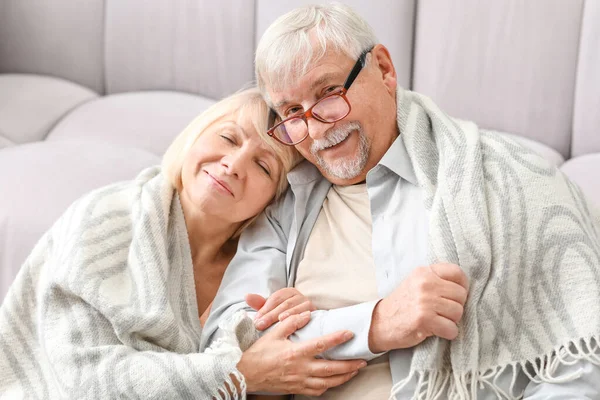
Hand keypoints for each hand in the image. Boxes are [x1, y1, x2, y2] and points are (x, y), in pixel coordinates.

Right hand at [238, 311, 366, 395]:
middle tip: (363, 360)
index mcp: (295, 353)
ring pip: (328, 382)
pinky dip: (329, 386)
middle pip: (331, 369)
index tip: (349, 333)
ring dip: (344, 377)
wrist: (245, 374)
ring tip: (355, 371)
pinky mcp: (297, 389)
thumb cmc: (259, 352)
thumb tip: (307, 313)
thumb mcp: (273, 333)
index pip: (321, 345)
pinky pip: (318, 391)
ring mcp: (299, 381)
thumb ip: (291, 322)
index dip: (337, 338)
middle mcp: (300, 369)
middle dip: (349, 365)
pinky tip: (335, 381)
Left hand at [246, 288, 315, 330]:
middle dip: (271, 314)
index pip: (275, 298)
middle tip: (260, 325)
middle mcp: (298, 295)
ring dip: (284, 314)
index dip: (264, 309)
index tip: (256, 320)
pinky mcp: (313, 310)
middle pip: (283, 303)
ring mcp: (306, 302)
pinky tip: (290, 320)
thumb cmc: (287, 317)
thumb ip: (260, 304)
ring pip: (293, 307)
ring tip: (277, 321)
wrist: (308, 325)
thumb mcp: (272, 310)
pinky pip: (305, 311)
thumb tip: (246, 296)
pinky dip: (297, 315)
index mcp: (287, 293)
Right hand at [369, 263, 468, 352]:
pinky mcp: (424, 320)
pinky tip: (437, 331)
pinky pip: (452, 329)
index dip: (462, 285)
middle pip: (461, 295)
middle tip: (443, 312)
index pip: (457, 272)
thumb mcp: (416, 282)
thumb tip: (464, 287)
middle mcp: (425, 284)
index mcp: (425, 272)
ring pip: (458, 312)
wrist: (381, 322)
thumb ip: (436, 279)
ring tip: (438, 320)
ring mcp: (425, 302)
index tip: (455, 295)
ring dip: (452, 321)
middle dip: (456, 306)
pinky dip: (448, 333)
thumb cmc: (402, 304)